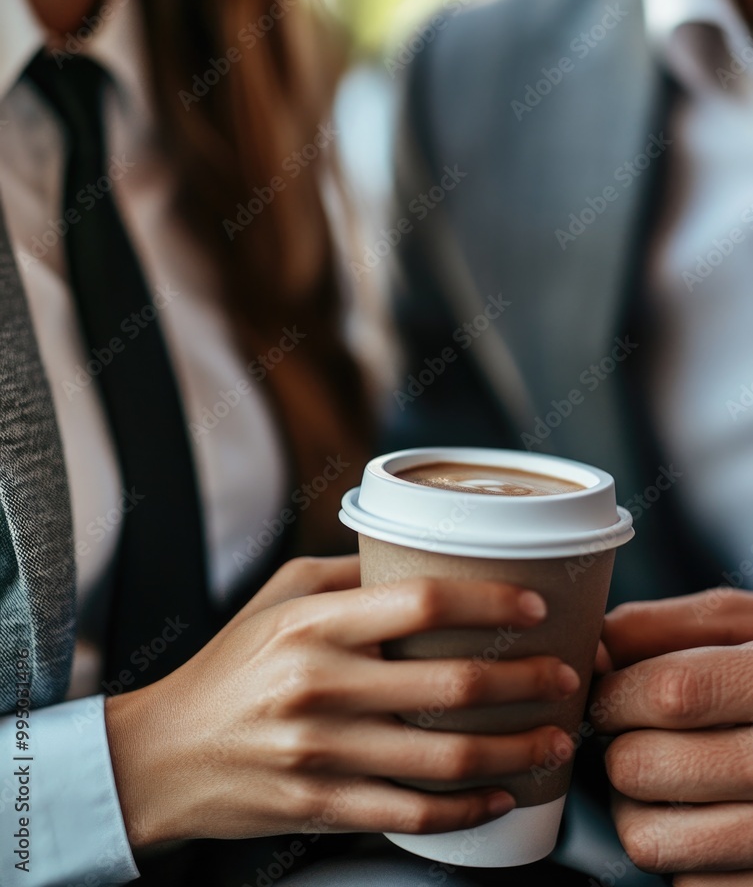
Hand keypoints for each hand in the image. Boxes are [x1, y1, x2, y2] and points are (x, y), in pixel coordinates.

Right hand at [106, 555, 578, 847]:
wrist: (163, 755)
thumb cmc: (229, 667)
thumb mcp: (277, 599)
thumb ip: (347, 577)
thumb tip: (422, 561)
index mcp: (313, 625)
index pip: (421, 602)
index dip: (490, 603)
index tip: (533, 606)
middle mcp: (321, 686)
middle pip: (450, 685)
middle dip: (527, 682)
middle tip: (565, 676)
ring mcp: (322, 754)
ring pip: (444, 759)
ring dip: (516, 751)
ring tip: (553, 739)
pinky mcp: (321, 808)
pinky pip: (413, 814)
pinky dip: (468, 810)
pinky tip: (501, 797)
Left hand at [592, 589, 752, 879]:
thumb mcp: (734, 624)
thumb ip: (651, 628)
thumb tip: (591, 660)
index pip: (671, 694)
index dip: (618, 693)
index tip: (611, 692)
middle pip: (644, 767)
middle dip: (618, 746)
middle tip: (636, 734)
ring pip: (649, 839)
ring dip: (633, 806)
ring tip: (662, 776)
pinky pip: (684, 885)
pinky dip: (677, 854)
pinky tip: (703, 816)